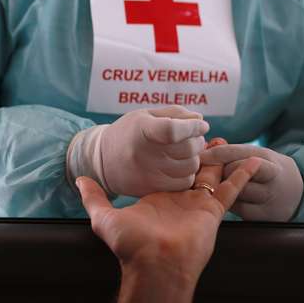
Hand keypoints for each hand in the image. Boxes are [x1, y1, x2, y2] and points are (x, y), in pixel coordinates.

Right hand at [67, 106, 209, 196]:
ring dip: (193, 158)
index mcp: (141, 130)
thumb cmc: (129, 132)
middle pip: (188, 148)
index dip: (192, 127)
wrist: (103, 160)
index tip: (200, 125)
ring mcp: (149, 174)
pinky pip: (184, 182)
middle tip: (191, 137)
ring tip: (182, 152)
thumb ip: (174, 113)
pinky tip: (176, 166)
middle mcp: (144, 154)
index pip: (172, 130)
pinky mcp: (153, 189)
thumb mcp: (145, 115)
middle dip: (197, 140)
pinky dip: (187, 173)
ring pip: (191, 166)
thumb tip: (200, 119)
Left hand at [76, 157, 260, 280]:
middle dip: (197, 154)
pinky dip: (243, 175)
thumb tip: (80, 179)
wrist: (154, 264)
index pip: (165, 173)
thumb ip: (93, 197)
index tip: (173, 139)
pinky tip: (254, 161)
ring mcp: (196, 205)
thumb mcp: (104, 217)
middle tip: (203, 134)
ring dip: (219, 159)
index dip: (170, 157)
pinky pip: (231, 190)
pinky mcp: (212, 212)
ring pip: (212, 176)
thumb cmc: (130, 245)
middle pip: (191, 171)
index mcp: (156, 199)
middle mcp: (178, 200)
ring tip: (225, 140)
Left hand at [199, 144, 303, 221]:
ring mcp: (269, 197)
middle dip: (217, 171)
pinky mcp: (265, 215)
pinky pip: (238, 209)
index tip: (198, 155)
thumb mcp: (257, 156)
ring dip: (221, 188)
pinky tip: (225, 200)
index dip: (215, 153)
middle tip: (203, 172)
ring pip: (235, 191)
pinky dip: (229, 203)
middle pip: (234, 171)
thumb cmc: (266, 171)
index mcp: (266, 157)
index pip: (236, 152)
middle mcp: (271, 176)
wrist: (300, 195)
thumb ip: (233, 152)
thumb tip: (204, 145)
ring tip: (213, 186)